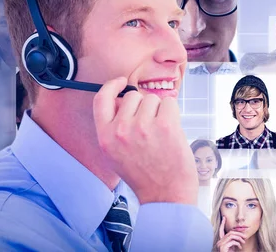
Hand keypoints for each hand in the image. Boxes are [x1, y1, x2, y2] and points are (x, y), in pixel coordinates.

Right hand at [93, 77, 197, 204]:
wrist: (166, 194)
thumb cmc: (145, 174)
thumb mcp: (116, 154)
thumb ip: (114, 127)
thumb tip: (125, 100)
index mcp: (105, 137)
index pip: (101, 99)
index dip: (112, 86)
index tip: (121, 82)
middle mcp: (121, 130)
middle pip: (133, 96)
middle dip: (144, 106)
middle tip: (151, 127)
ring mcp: (143, 127)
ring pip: (153, 99)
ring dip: (160, 111)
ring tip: (161, 134)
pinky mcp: (166, 125)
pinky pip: (169, 102)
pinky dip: (173, 113)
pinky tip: (171, 131)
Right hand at [216, 216, 245, 251]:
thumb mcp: (232, 246)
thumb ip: (234, 240)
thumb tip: (240, 235)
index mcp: (221, 241)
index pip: (221, 230)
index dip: (222, 224)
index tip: (224, 218)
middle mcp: (219, 242)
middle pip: (230, 232)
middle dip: (238, 233)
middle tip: (245, 235)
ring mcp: (220, 244)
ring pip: (231, 236)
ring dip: (239, 238)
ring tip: (244, 241)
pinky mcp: (223, 247)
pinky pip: (232, 241)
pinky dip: (238, 243)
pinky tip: (240, 247)